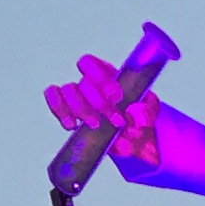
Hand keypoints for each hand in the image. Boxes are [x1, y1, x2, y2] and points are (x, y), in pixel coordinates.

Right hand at [45, 54, 161, 163]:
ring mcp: (76, 98)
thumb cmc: (138, 122)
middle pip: (82, 83)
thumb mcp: (149, 114)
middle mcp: (89, 83)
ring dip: (81, 110)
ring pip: (67, 92)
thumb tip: (135, 112)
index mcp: (108, 75)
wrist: (131, 141)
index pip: (91, 64)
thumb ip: (146, 111)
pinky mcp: (67, 112)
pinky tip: (72, 125)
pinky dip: (61, 113)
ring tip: (95, 125)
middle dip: (98, 104)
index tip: (115, 96)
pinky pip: (55, 103)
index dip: (98, 77)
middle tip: (114, 121)